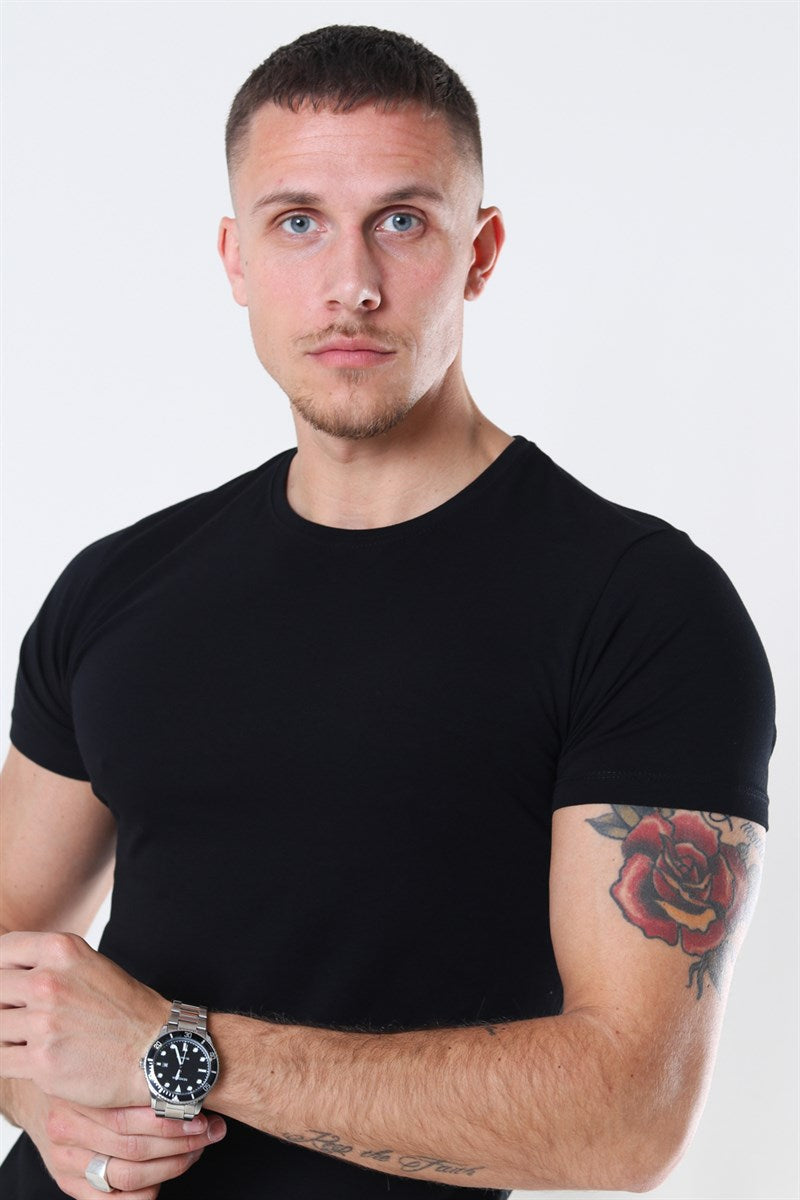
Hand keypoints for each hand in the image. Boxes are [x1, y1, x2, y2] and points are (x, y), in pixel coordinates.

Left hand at [0, 931, 165, 1107]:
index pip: (2, 952)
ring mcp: (44, 1022)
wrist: (155, 1049)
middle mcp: (49, 981)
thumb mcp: (87, 965)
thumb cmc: (122, 1009)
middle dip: (3, 1006)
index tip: (6, 986)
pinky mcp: (42, 1061)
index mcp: (61, 949)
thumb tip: (2, 975)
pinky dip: (8, 1062)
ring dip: (6, 1036)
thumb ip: (46, 963)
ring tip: (32, 1039)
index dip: (0, 969)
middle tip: (24, 1017)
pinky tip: (30, 1059)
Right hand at [6, 1077, 225, 1198]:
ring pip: (128, 1176)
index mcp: (78, 1096)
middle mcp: (66, 1130)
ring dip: (172, 1166)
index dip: (172, 1121)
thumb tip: (192, 1077)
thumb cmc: (86, 1073)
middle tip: (210, 1132)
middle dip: (181, 1143)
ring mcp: (66, 1160)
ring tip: (195, 1150)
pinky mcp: (68, 1182)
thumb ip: (136, 1073)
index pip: (130, 1118)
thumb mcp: (105, 1063)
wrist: (38, 1091)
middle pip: (133, 1149)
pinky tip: (164, 1177)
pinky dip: (146, 1192)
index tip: (202, 1116)